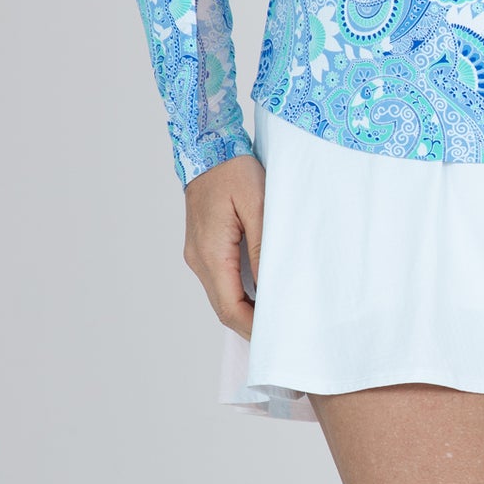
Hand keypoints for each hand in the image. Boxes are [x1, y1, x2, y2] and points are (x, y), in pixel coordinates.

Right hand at [182, 151, 265, 336]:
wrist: (208, 148)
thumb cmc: (235, 171)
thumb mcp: (258, 205)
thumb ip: (263, 247)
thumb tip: (272, 286)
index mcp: (210, 253)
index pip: (230, 308)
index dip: (254, 327)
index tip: (279, 336)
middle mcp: (198, 259)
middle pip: (224, 308)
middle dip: (252, 325)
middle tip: (285, 332)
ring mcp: (198, 254)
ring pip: (222, 297)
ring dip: (247, 310)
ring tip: (279, 314)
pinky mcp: (203, 248)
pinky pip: (222, 281)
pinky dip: (241, 294)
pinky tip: (264, 292)